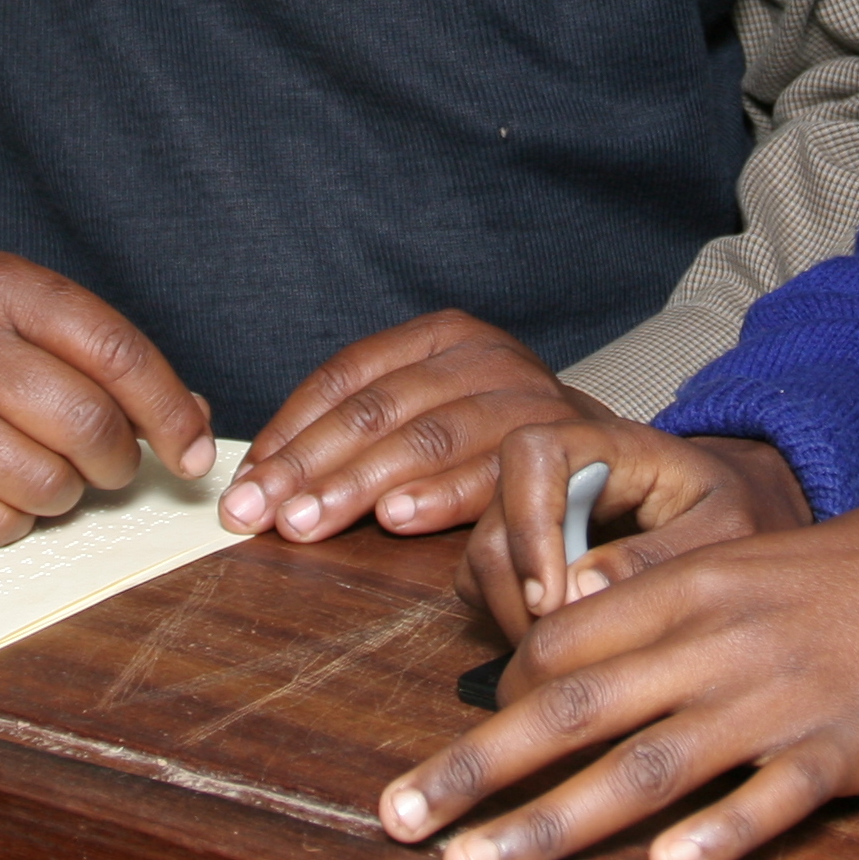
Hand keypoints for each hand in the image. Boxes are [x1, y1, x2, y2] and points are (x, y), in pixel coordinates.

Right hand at [0, 253, 213, 547]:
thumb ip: (102, 357)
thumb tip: (197, 421)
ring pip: (48, 483)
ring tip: (32, 467)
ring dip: (61, 492)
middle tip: (104, 463)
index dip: (170, 411)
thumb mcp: (16, 316)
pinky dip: (10, 519)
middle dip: (116, 460)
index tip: (195, 453)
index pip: (115, 351)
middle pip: (88, 425)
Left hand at [220, 309, 603, 543]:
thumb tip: (266, 480)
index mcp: (441, 336)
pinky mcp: (559, 444)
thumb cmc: (498, 440)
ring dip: (357, 486)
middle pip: (375, 409)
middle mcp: (482, 356)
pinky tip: (395, 519)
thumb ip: (364, 431)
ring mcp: (523, 396)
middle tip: (259, 515)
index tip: (246, 485)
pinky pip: (489, 473)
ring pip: (424, 438)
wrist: (613, 456)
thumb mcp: (434, 410)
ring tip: (307, 523)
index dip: (290, 432)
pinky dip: (439, 496)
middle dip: (308, 467)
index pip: (346, 378)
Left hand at [381, 498, 858, 859]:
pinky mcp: (837, 750)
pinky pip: (768, 800)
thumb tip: (552, 666)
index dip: (498, 701)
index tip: (457, 753)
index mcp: (683, 590)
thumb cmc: (829, 581)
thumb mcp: (730, 571)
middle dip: (476, 768)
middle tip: (399, 817)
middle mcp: (714, 643)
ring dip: (552, 822)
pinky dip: (716, 836)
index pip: (561, 646)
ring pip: (648, 767)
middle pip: (574, 708)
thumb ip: (647, 614)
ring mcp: (775, 700)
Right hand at [458, 421, 812, 637]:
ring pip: (483, 560)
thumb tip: (581, 591)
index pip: (533, 453)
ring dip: (512, 618)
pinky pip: (488, 588)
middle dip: (518, 594)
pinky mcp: (530, 555)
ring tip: (573, 658)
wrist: (751, 519)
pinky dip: (510, 624)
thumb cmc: (745, 515)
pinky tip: (565, 651)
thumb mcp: (729, 532)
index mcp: (609, 446)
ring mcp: (537, 514)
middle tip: (568, 653)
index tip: (551, 598)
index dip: (528, 521)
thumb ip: (664, 554)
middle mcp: (559, 474)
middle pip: (496, 520)